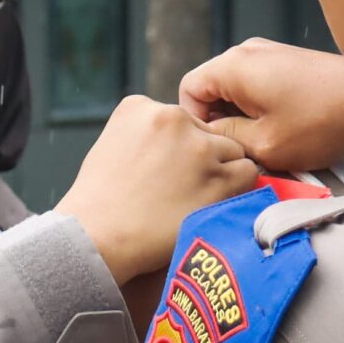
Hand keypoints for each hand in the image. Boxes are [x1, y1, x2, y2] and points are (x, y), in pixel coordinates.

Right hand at [58, 96, 257, 280]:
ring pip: (232, 150)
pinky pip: (246, 172)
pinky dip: (236, 187)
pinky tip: (214, 203)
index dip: (178, 147)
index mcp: (141, 106)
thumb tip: (173, 144)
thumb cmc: (98, 202)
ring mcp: (199, 148)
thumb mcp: (110, 144)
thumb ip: (144, 134)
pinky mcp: (218, 177)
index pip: (180, 120)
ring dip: (220, 171)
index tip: (166, 171)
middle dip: (200, 156)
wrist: (97, 236)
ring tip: (195, 197)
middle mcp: (173, 118)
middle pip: (207, 131)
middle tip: (181, 188)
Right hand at [179, 39, 343, 173]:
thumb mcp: (264, 144)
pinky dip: (260, 107)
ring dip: (242, 117)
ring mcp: (269, 53)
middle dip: (220, 121)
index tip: (217, 148)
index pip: (188, 90)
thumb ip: (226, 139)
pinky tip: (282, 128)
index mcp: (233, 66)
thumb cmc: (321, 122)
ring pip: (234, 89)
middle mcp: (246, 52)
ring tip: (265, 141)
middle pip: (210, 87)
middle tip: (241, 149)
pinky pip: (256, 84)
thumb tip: (210, 135)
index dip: (196, 123)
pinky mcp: (287, 61)